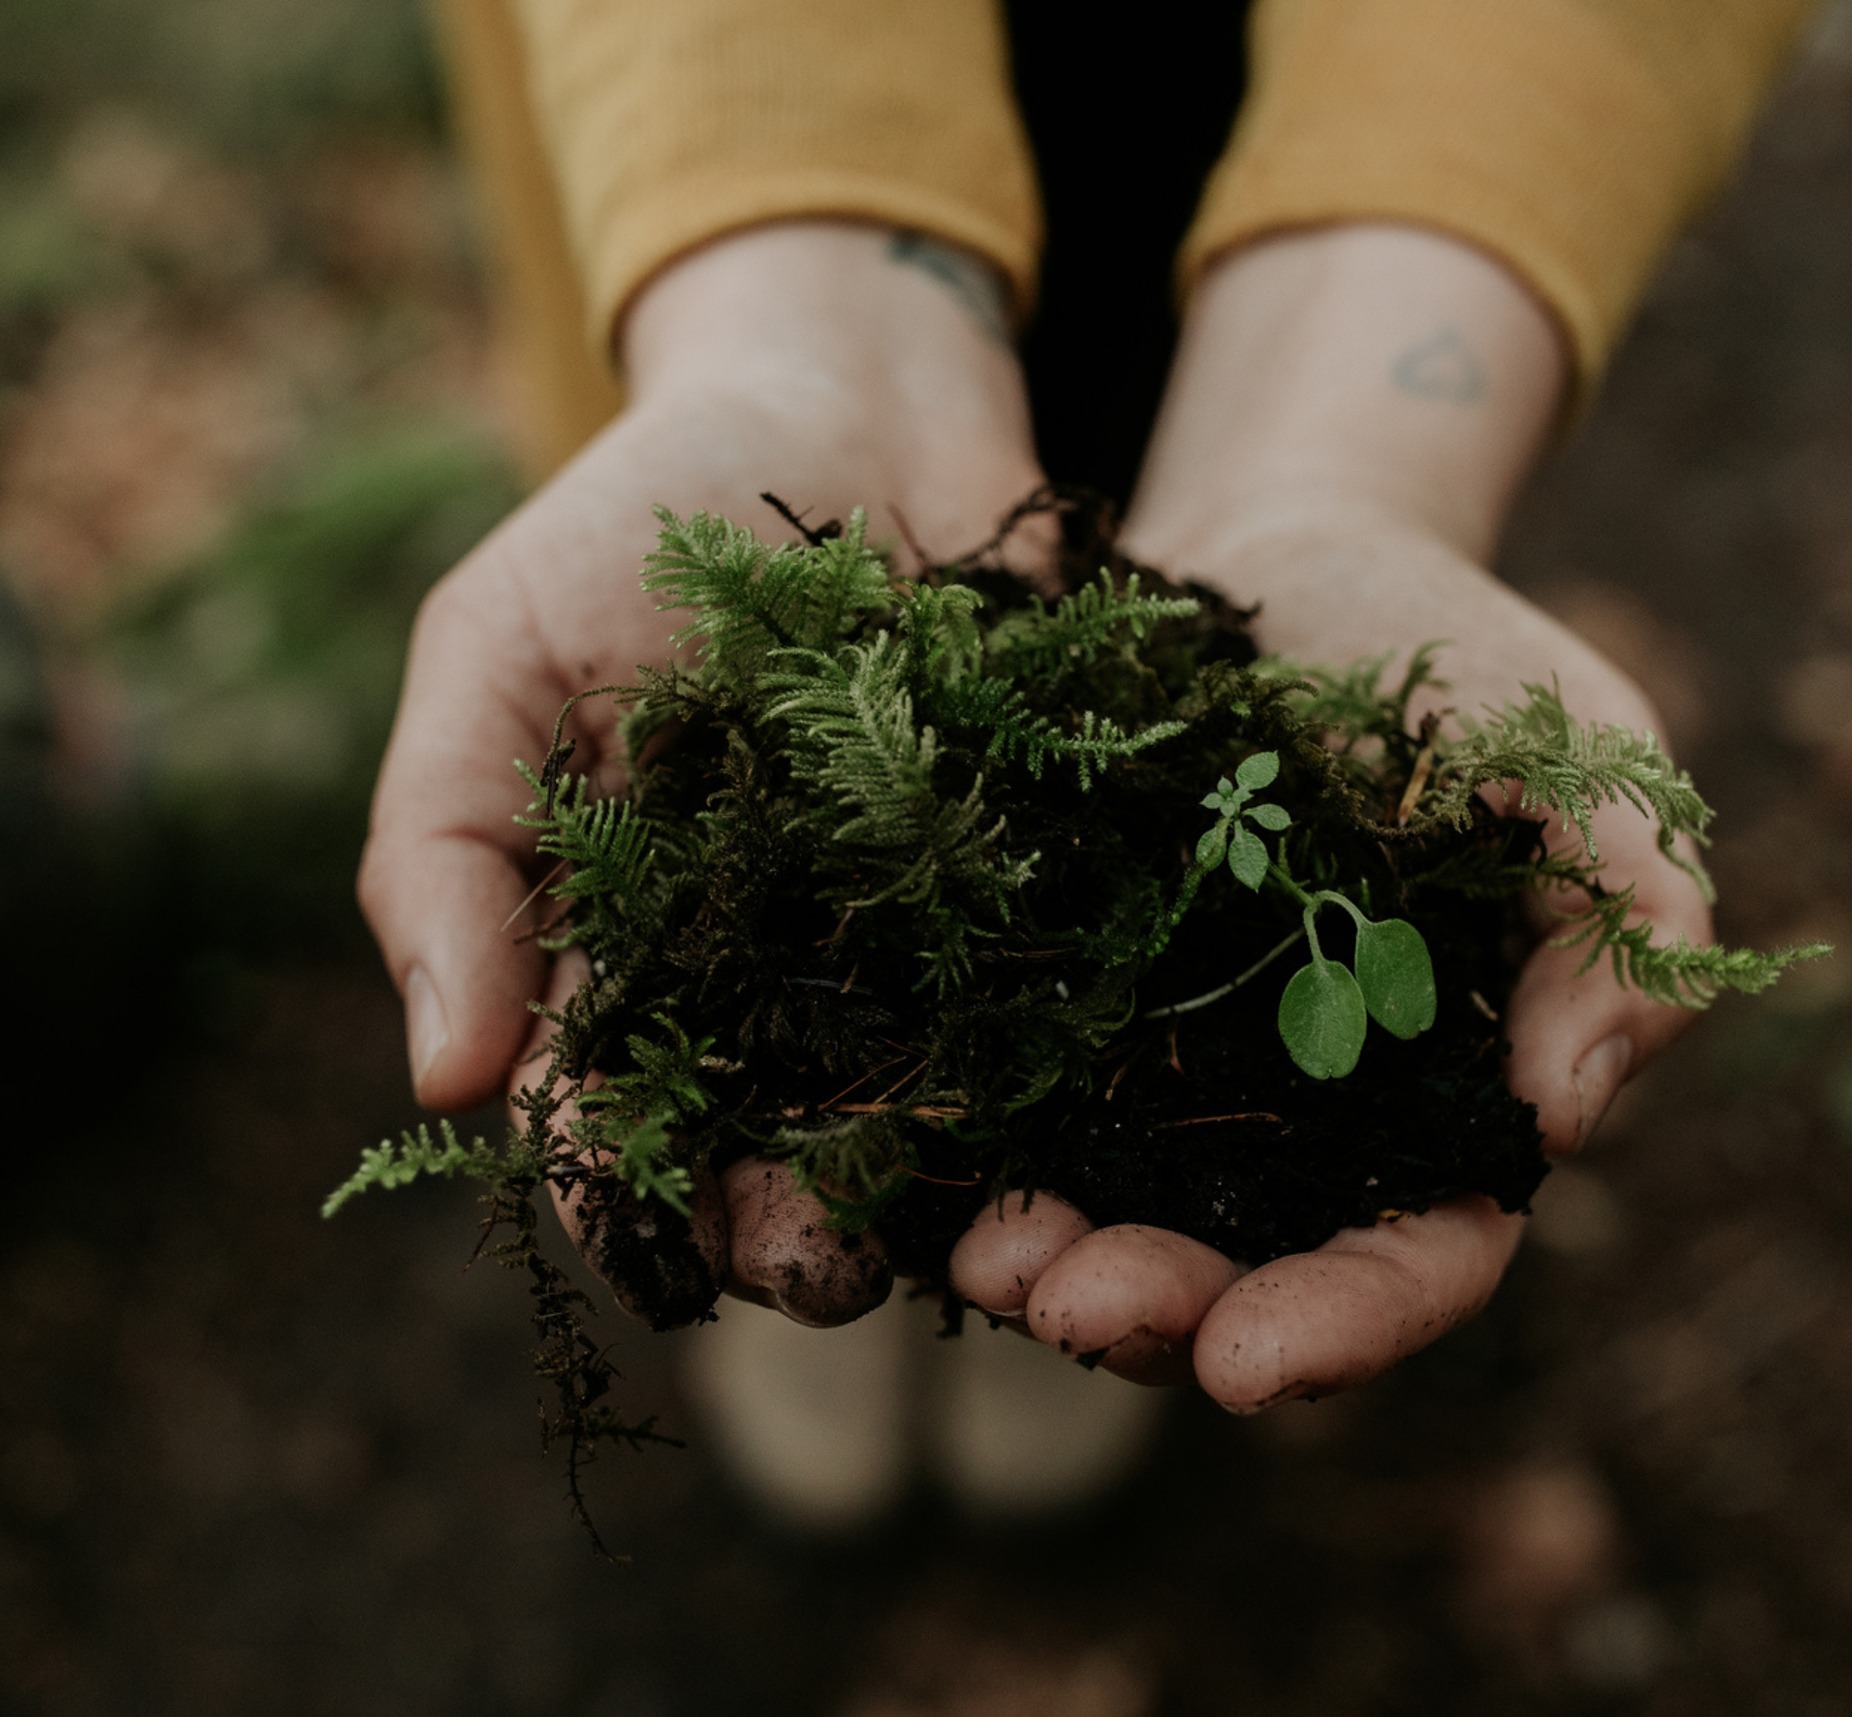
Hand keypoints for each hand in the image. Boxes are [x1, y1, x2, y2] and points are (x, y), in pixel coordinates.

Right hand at [359, 220, 1043, 1326]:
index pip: (604, 1109)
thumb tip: (444, 1082)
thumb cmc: (640, 517)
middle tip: (822, 1265)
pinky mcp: (1031, 882)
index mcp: (622, 945)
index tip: (651, 1234)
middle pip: (769, 1141)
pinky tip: (1076, 1109)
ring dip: (925, 1182)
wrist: (852, 398)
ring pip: (910, 1101)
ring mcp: (907, 935)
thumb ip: (446, 850)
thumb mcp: (497, 655)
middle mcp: (768, 970)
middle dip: (785, 1219)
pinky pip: (1043, 994)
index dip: (618, 1187)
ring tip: (950, 1228)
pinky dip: (1056, 1060)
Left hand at [949, 226, 1711, 1408]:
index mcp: (1440, 1102)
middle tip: (1068, 1303)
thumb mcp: (1587, 766)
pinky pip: (1012, 1097)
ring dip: (1045, 1263)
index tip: (1255, 1362)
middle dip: (1160, 1313)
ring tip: (983, 1256)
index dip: (1346, 1322)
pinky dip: (967, 1149)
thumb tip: (1561, 1118)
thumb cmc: (1463, 660)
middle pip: (1239, 1269)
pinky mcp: (1067, 998)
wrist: (1297, 557)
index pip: (1415, 1256)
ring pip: (1110, 1212)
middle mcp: (1299, 1122)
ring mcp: (1170, 1067)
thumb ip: (1626, 930)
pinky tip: (910, 1169)